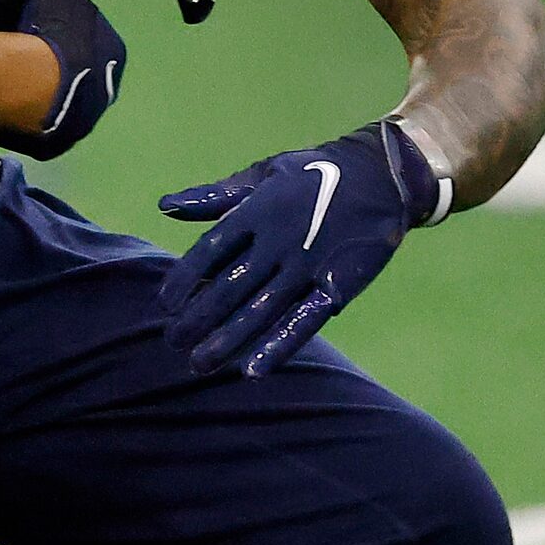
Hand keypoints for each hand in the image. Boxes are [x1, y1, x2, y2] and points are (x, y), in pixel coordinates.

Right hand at [5, 0, 125, 158]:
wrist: (25, 82)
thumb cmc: (48, 33)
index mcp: (115, 55)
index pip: (98, 41)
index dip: (71, 34)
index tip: (47, 31)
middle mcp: (106, 94)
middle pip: (83, 77)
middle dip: (61, 68)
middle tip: (28, 57)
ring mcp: (80, 124)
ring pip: (62, 104)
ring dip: (44, 94)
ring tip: (13, 79)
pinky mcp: (51, 146)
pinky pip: (37, 124)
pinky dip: (25, 114)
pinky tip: (6, 100)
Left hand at [158, 120, 439, 377]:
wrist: (380, 177)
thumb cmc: (312, 174)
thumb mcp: (261, 175)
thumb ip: (214, 197)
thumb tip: (164, 206)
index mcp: (255, 213)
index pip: (209, 251)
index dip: (184, 279)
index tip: (164, 303)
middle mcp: (277, 242)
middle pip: (228, 288)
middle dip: (198, 319)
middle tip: (173, 343)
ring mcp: (307, 266)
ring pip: (259, 311)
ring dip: (227, 340)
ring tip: (200, 364)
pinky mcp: (336, 286)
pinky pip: (303, 322)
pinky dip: (278, 346)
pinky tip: (253, 370)